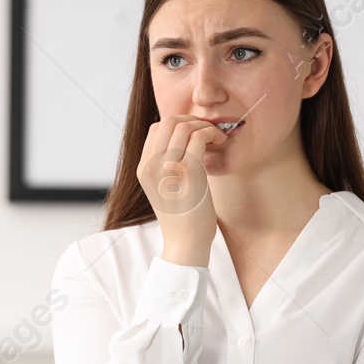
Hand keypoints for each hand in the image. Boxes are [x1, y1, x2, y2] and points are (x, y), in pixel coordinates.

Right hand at [136, 115, 220, 265]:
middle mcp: (151, 166)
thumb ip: (165, 166)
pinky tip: (220, 142)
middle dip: (192, 119)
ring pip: (183, 125)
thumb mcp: (164, 189)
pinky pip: (199, 137)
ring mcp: (167, 168)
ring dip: (204, 125)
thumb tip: (182, 144)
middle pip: (168, 121)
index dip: (178, 124)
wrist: (185, 243)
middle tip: (207, 131)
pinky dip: (212, 133)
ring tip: (216, 137)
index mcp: (143, 169)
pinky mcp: (188, 172)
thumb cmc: (181, 219)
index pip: (156, 129)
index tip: (195, 134)